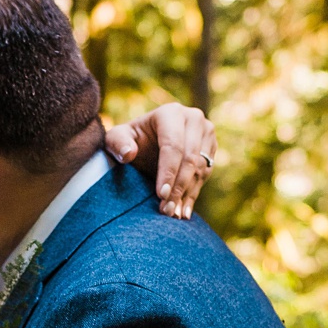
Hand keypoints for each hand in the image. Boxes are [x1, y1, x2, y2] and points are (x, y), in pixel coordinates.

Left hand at [104, 103, 216, 219]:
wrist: (148, 143)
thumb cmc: (130, 141)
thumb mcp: (116, 139)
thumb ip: (117, 143)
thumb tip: (129, 154)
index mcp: (171, 113)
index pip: (173, 145)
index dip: (169, 172)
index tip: (161, 195)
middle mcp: (193, 118)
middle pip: (190, 158)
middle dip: (178, 187)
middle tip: (165, 210)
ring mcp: (206, 132)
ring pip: (200, 168)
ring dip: (186, 194)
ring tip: (172, 214)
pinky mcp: (211, 148)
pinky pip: (206, 174)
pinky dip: (193, 195)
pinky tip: (182, 212)